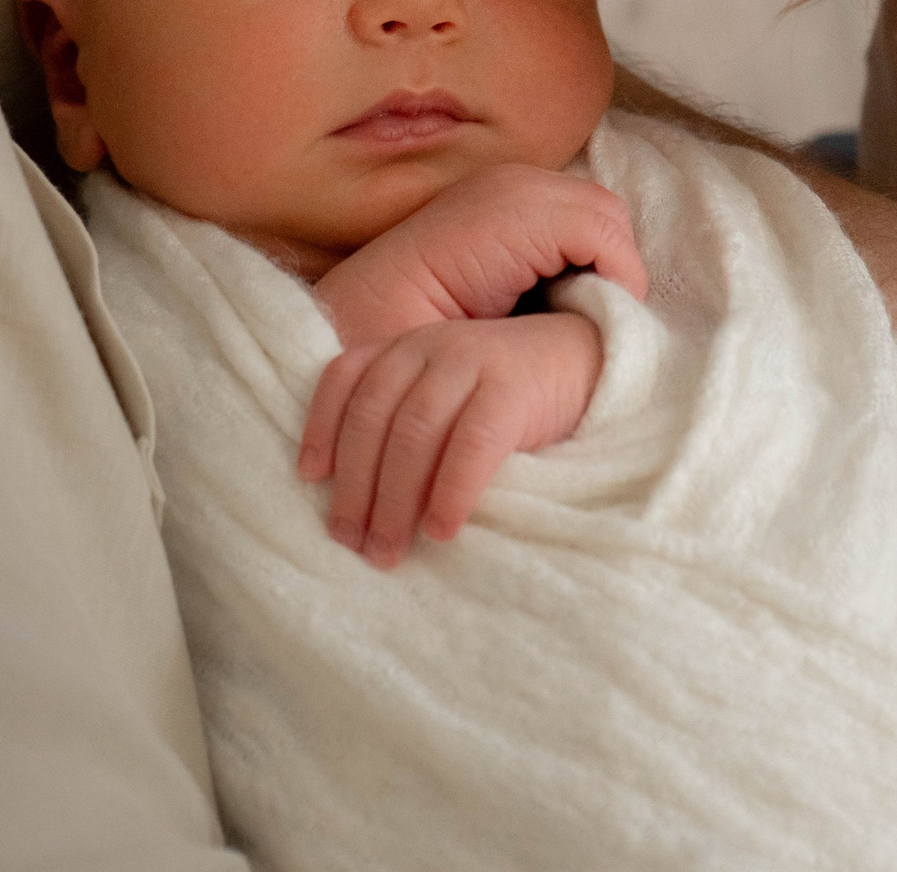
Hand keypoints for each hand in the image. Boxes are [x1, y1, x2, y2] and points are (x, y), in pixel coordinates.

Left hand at [297, 311, 603, 567]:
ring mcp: (472, 361)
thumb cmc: (506, 394)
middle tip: (351, 543)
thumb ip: (406, 420)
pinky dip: (451, 490)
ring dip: (394, 500)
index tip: (309, 479)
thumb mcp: (446, 394)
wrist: (587, 358)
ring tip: (387, 551)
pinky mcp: (513, 387)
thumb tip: (358, 500)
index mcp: (406, 346)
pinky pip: (472, 443)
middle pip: (374, 417)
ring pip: (414, 432)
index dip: (320, 426)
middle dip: (356, 486)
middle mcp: (430, 345)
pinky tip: (441, 530)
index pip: (346, 378)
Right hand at [311, 163, 646, 347]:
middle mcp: (510, 180)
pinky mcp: (519, 209)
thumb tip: (608, 299)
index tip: (577, 314)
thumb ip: (543, 284)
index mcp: (502, 196)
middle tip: (580, 319)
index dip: (598, 265)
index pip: (590, 218)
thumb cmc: (419, 337)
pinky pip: (605, 236)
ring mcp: (512, 187)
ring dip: (607, 274)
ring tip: (574, 321)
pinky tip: (573, 316)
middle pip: (606, 213)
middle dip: (607, 266)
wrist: (360, 335)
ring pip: (610, 220)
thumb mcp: (496, 305)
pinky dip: (609, 277)